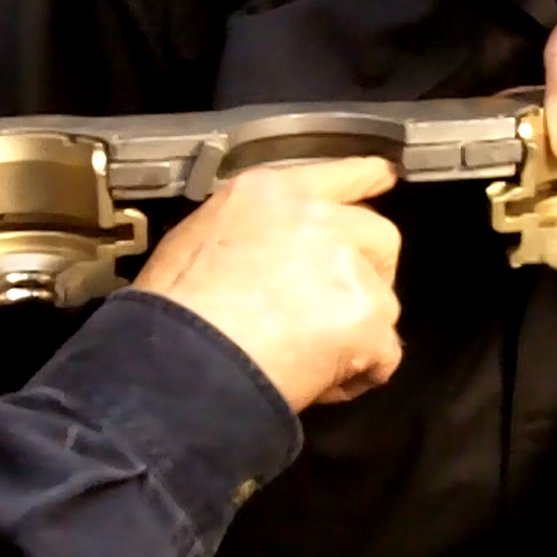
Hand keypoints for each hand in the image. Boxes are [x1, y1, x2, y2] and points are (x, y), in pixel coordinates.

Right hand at [132, 157, 403, 412]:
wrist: (182, 363)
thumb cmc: (172, 312)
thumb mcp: (197, 239)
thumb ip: (251, 230)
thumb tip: (267, 253)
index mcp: (273, 193)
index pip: (338, 174)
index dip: (365, 178)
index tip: (383, 176)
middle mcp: (318, 218)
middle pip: (377, 235)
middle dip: (369, 271)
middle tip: (334, 308)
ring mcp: (348, 266)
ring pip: (383, 299)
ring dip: (358, 327)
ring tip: (309, 355)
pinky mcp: (366, 316)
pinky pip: (384, 352)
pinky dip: (359, 373)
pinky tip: (320, 382)